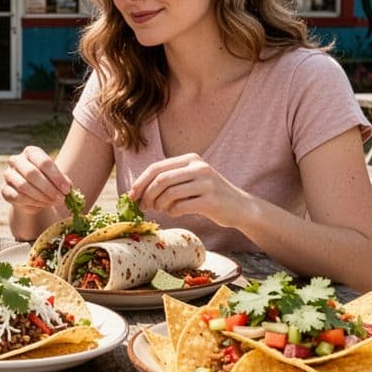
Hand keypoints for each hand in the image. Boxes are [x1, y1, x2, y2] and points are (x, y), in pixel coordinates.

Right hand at [1, 145, 72, 212]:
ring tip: (53, 202)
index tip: (67, 189)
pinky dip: (32, 202)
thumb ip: (62, 181)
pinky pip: (17, 197)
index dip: (56, 177)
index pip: (43, 162)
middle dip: (48, 188)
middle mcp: (17, 160)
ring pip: (23, 186)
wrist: (32, 195)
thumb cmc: (47, 181)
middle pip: (32, 173)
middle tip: (60, 198)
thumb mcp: (56, 179)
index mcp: (31, 152)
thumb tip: (67, 188)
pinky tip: (42, 205)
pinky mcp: (4, 190)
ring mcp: (8, 175)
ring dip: (41, 197)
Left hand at [129, 153, 243, 222]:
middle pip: (161, 180)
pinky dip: (172, 212)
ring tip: (161, 210)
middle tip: (143, 207)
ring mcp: (206, 183)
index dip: (140, 182)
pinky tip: (175, 213)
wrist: (240, 207)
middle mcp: (199, 167)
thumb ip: (168, 181)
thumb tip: (136, 192)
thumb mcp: (190, 180)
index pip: (157, 167)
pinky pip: (180, 207)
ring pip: (169, 194)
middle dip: (147, 195)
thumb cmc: (208, 195)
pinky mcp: (211, 200)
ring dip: (159, 205)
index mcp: (191, 159)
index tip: (131, 196)